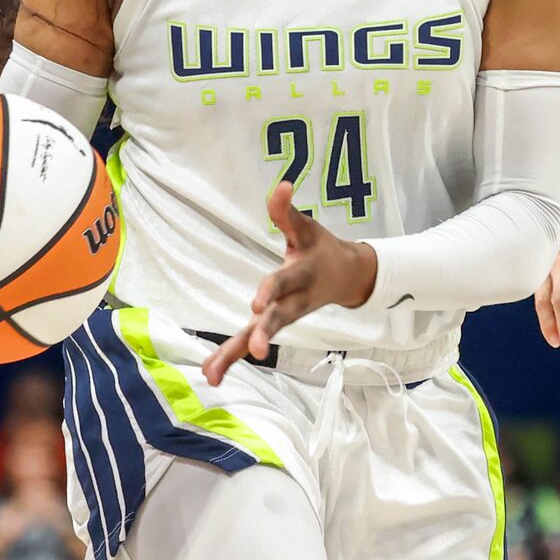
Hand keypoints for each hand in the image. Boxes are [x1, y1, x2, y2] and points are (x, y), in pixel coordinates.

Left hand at [201, 184, 377, 384]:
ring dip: (236, 354)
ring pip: (259, 336)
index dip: (270, 291)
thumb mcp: (307, 228)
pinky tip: (210, 375)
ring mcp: (283, 316)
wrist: (349, 277)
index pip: (283, 283)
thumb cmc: (321, 248)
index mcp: (301, 276)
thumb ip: (287, 211)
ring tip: (211, 375)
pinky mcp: (272, 324)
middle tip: (256, 351)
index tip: (257, 304)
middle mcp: (293, 301)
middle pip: (276, 319)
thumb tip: (280, 184)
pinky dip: (231, 359)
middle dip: (264, 334)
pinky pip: (250, 342)